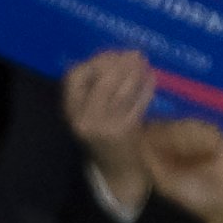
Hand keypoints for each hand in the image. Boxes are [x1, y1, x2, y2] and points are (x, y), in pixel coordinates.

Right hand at [63, 48, 153, 211]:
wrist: (114, 170)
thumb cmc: (101, 134)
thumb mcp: (86, 112)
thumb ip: (93, 88)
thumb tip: (115, 55)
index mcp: (70, 110)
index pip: (74, 76)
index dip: (93, 61)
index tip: (111, 54)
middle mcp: (84, 117)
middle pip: (102, 81)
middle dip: (119, 63)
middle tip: (133, 52)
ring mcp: (105, 125)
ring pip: (121, 90)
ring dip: (134, 72)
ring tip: (143, 60)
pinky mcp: (126, 131)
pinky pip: (138, 103)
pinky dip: (146, 87)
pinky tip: (152, 76)